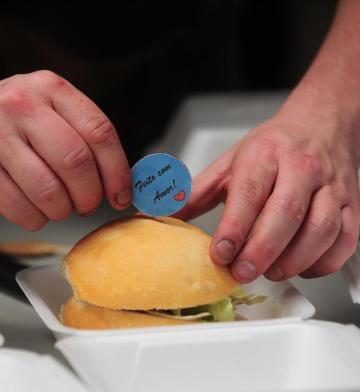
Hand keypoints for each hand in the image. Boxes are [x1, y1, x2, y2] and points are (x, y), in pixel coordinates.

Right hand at [0, 71, 130, 229]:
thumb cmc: (20, 120)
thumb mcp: (55, 111)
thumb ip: (87, 138)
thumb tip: (119, 186)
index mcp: (52, 89)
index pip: (100, 132)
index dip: (117, 171)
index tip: (121, 194)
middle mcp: (22, 107)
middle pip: (76, 162)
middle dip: (90, 195)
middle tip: (89, 204)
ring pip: (49, 191)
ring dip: (64, 210)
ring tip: (62, 206)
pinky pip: (22, 209)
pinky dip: (38, 219)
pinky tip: (37, 209)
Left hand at [177, 107, 359, 281]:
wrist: (319, 126)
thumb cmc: (273, 147)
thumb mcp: (230, 163)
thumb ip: (197, 192)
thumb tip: (160, 214)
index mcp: (265, 155)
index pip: (249, 192)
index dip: (235, 227)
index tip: (220, 253)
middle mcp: (301, 168)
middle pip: (285, 214)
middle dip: (261, 251)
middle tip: (241, 272)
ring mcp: (330, 186)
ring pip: (320, 229)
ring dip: (293, 260)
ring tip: (270, 272)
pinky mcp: (351, 203)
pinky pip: (345, 239)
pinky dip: (323, 261)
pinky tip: (301, 267)